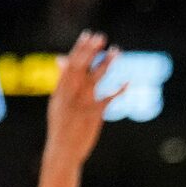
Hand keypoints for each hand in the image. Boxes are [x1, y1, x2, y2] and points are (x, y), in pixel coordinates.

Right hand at [45, 31, 123, 164]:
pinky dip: (118, 89)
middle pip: (79, 67)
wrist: (62, 151)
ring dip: (106, 64)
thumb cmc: (61, 125)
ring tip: (117, 51)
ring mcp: (81, 104)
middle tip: (100, 37)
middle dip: (90, 51)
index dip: (79, 49)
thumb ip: (62, 80)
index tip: (88, 35)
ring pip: (94, 79)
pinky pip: (108, 99)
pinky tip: (127, 81)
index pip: (70, 64)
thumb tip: (61, 58)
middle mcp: (69, 95)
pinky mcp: (93, 115)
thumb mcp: (58, 101)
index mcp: (59, 90)